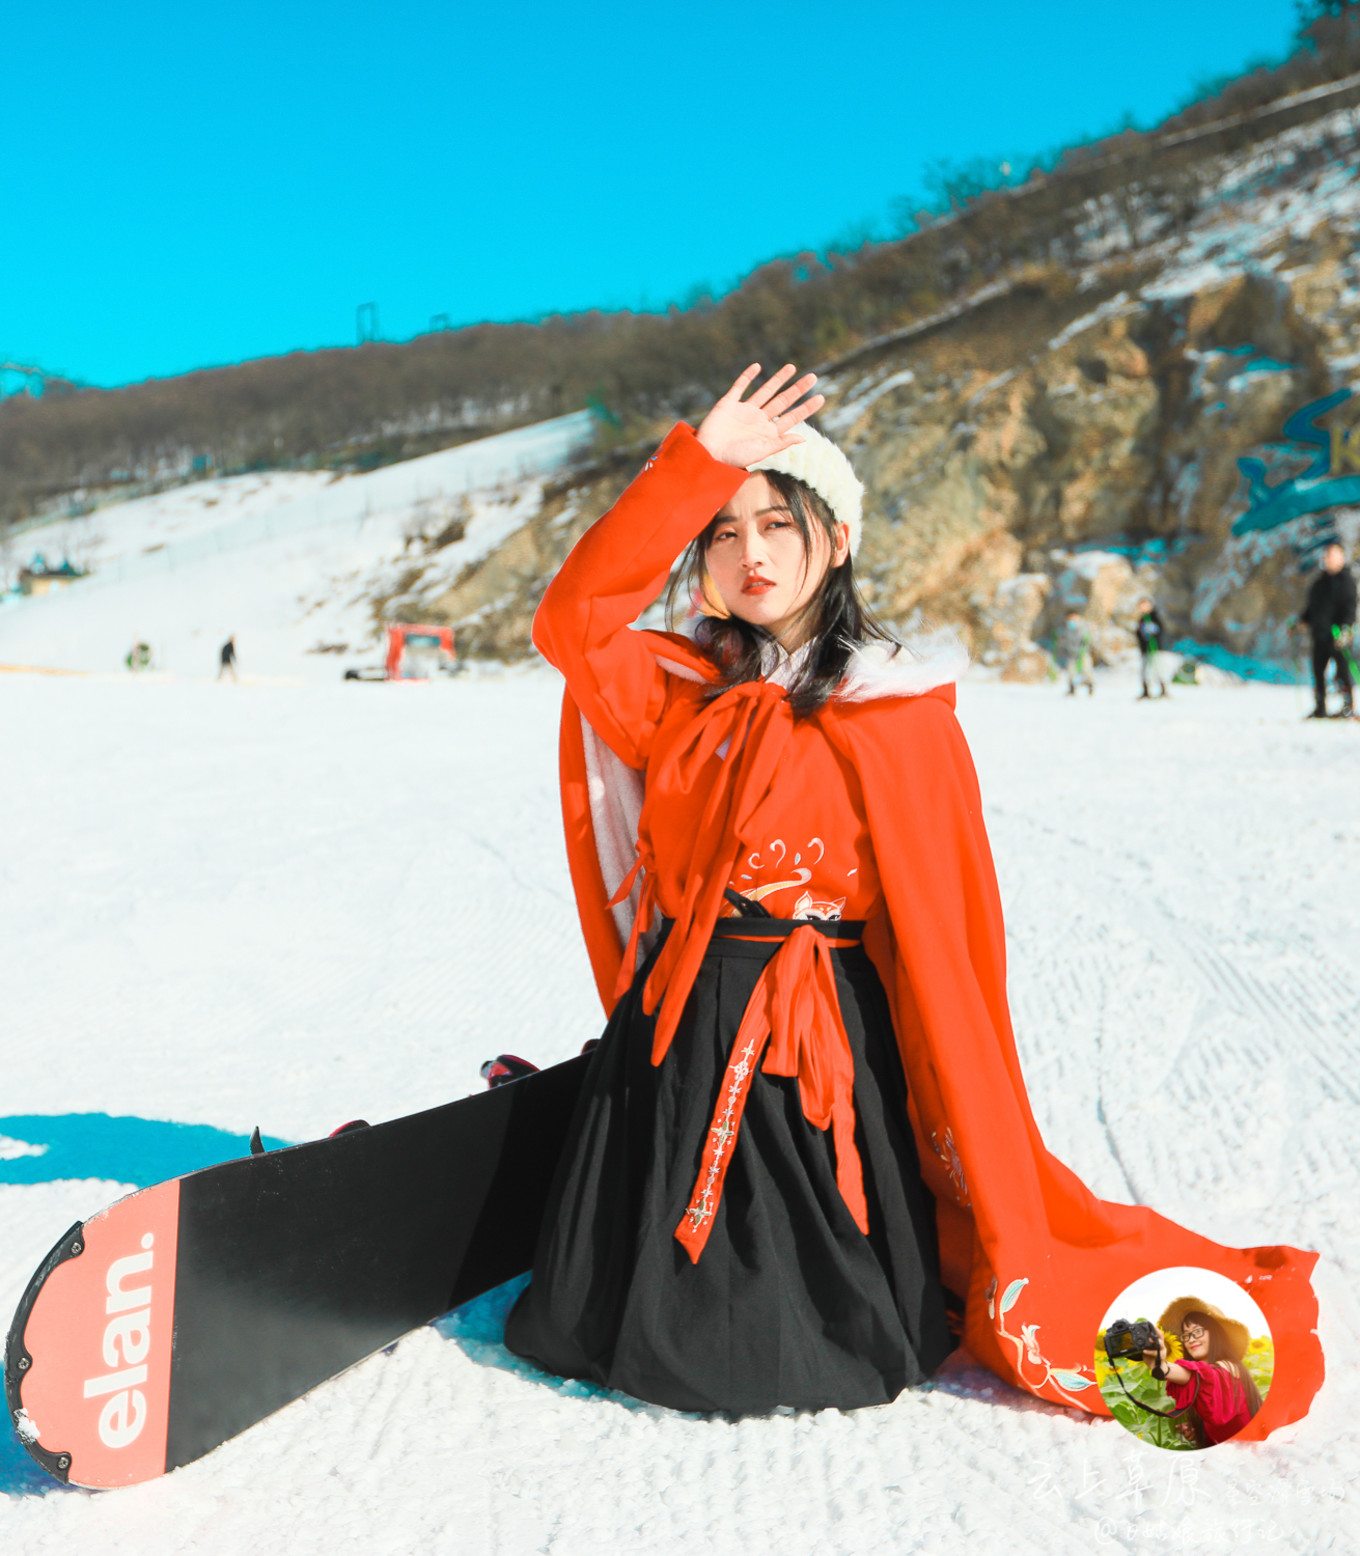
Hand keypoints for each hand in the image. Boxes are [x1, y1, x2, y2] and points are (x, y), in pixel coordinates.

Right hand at [695, 363, 824, 467]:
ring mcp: (744, 411)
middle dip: (797, 389)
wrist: (709, 454)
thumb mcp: (761, 451)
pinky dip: (747, 376)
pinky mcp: (729, 404)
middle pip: (782, 401)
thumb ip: (781, 443)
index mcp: (768, 432)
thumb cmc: (734, 458)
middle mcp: (759, 420)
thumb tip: (803, 438)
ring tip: (792, 367)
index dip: (806, 407)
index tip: (821, 397)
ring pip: (765, 391)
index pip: (791, 417)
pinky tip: (758, 367)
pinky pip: (740, 387)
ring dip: (778, 379)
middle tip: (813, 377)